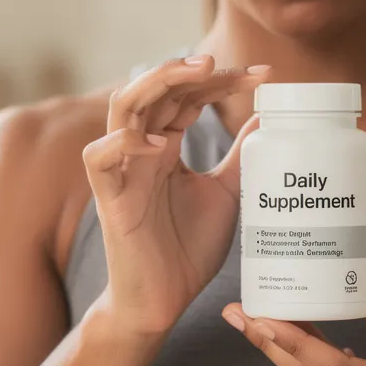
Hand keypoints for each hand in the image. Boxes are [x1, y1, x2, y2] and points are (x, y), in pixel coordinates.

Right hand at [83, 55, 267, 336]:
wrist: (163, 303)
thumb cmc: (187, 248)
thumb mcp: (226, 193)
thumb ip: (241, 156)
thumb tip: (267, 118)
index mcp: (166, 145)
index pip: (187, 95)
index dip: (221, 79)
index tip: (264, 75)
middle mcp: (141, 150)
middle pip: (153, 90)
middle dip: (186, 69)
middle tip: (222, 62)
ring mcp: (122, 172)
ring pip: (121, 108)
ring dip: (155, 83)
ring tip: (196, 74)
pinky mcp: (109, 201)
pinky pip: (98, 158)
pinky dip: (123, 143)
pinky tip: (159, 143)